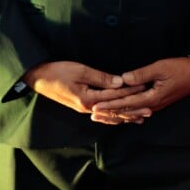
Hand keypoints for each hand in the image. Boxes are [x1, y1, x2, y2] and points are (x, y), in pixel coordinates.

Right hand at [24, 60, 145, 121]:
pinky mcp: (82, 106)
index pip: (115, 96)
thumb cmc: (58, 72)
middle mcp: (88, 108)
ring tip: (141, 118)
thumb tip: (120, 82)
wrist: (38, 79)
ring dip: (126, 116)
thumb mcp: (80, 71)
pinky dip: (114, 116)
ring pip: (109, 115)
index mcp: (88, 100)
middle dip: (133, 111)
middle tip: (150, 111)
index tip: (146, 89)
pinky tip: (121, 118)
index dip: (131, 92)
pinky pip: (103, 114)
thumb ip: (101, 78)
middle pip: (115, 111)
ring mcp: (85, 109)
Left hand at [91, 57, 189, 124]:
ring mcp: (156, 105)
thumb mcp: (161, 67)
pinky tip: (122, 114)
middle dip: (109, 113)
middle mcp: (153, 105)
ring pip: (133, 112)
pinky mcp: (159, 102)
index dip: (110, 105)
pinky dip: (128, 112)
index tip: (95, 107)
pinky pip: (139, 110)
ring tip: (102, 116)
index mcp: (153, 97)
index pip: (126, 103)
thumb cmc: (181, 68)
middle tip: (93, 115)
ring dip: (117, 114)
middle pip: (127, 111)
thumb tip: (123, 79)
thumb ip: (142, 74)